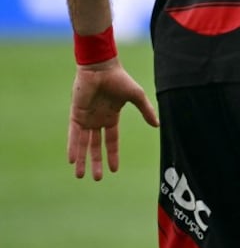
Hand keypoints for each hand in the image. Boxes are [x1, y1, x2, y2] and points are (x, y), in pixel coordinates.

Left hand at [67, 60, 158, 180]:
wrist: (101, 68)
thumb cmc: (120, 79)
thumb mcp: (137, 97)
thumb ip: (146, 111)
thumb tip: (158, 125)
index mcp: (111, 117)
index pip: (111, 140)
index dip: (112, 155)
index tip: (114, 170)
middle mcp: (97, 120)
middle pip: (96, 146)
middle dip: (96, 162)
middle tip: (96, 178)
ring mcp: (86, 118)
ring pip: (83, 144)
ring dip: (82, 159)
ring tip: (80, 176)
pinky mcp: (76, 115)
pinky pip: (74, 135)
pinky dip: (73, 147)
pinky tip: (73, 160)